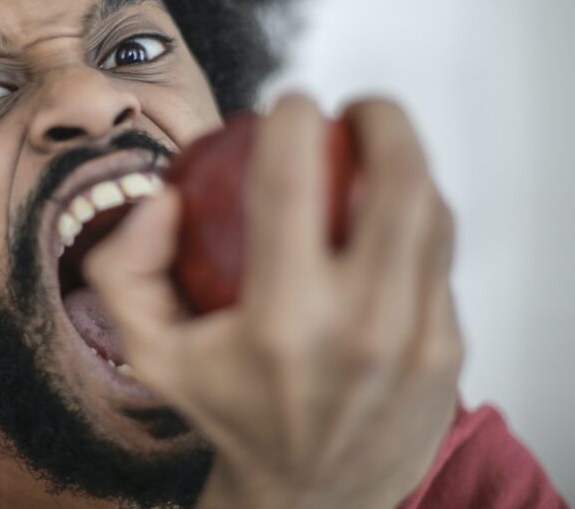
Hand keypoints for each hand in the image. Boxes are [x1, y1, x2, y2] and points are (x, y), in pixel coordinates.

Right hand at [83, 94, 462, 508]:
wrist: (312, 495)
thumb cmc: (229, 410)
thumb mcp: (151, 352)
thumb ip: (126, 268)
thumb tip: (165, 199)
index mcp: (280, 324)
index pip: (291, 181)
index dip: (292, 117)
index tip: (287, 104)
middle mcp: (361, 328)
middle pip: (399, 179)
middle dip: (382, 119)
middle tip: (354, 111)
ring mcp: (416, 340)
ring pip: (431, 211)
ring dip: (405, 161)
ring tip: (373, 152)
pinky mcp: (449, 350)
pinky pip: (438, 255)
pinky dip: (414, 218)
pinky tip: (384, 217)